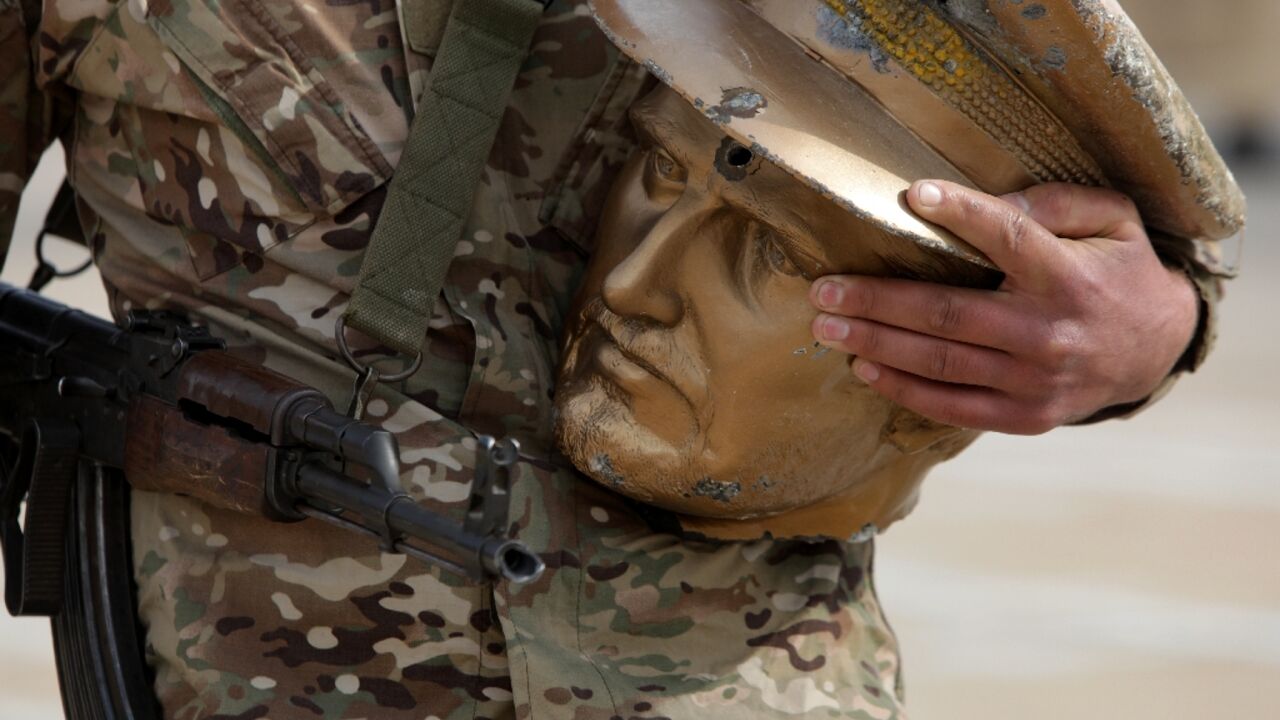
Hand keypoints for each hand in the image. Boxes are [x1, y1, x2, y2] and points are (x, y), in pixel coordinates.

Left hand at [809, 180, 1198, 434]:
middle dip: (876, 301)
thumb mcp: (1111, 221)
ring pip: (939, 363)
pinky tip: (866, 370)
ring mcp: (1036, 381)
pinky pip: (953, 407)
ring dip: (875, 345)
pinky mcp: (1026, 416)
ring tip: (828, 329)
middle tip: (823, 291)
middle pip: (947, 314)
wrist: (1157, 350)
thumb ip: (1057, 203)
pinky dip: (904, 390)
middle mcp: (1049, 331)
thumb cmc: (1118, 271)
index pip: (1009, 236)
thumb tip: (996, 203)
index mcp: (1068, 276)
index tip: (913, 195)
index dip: (961, 214)